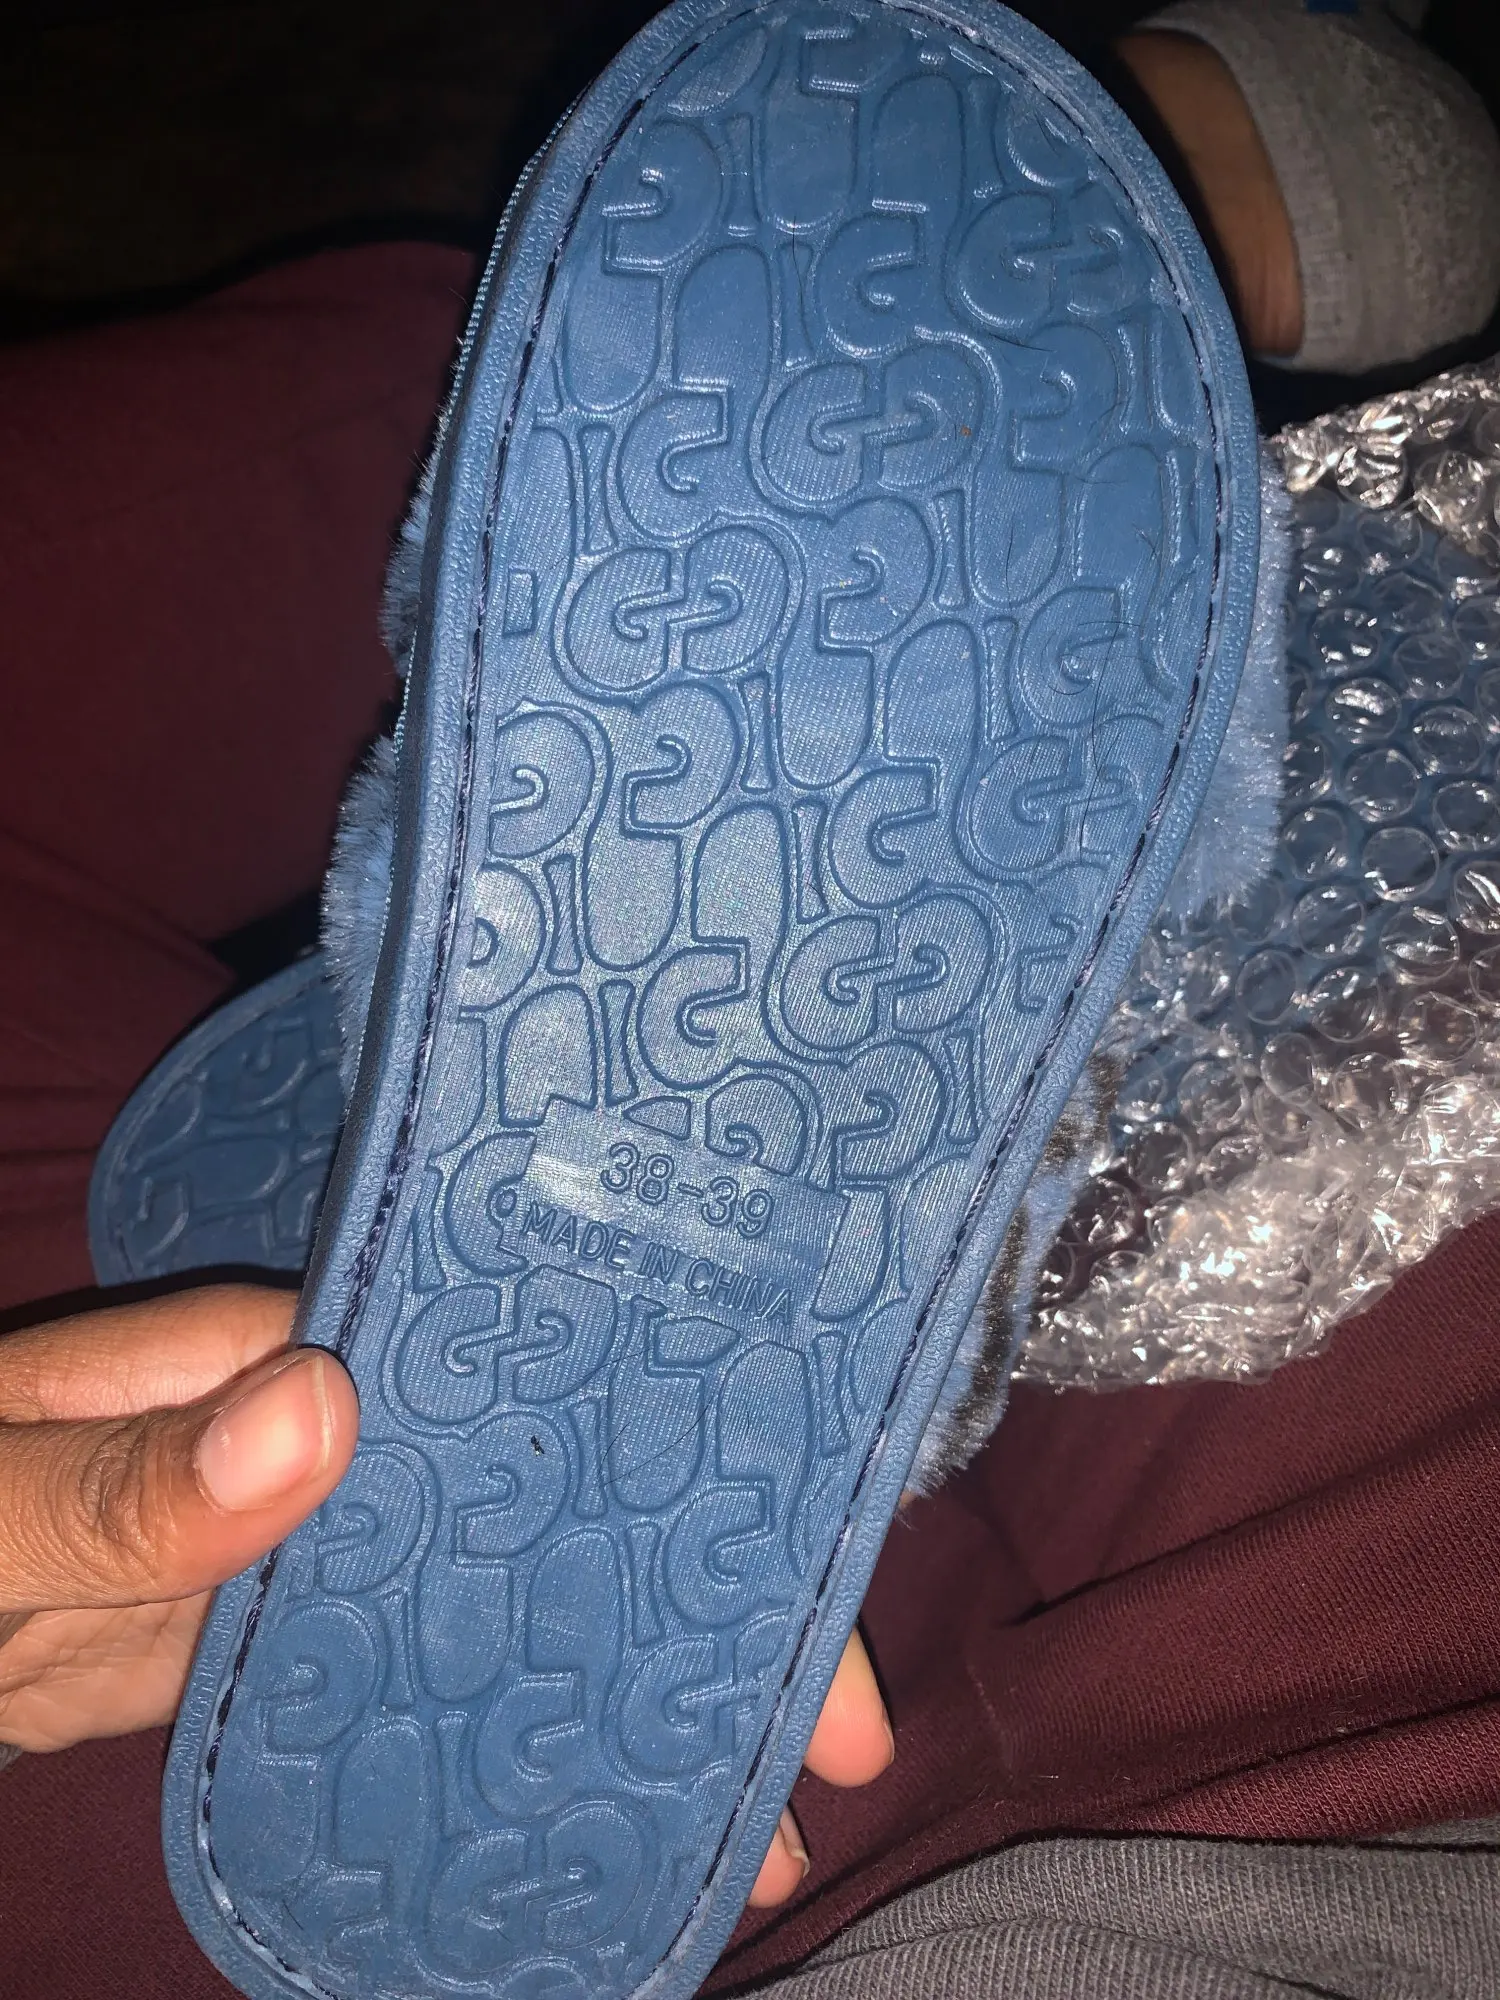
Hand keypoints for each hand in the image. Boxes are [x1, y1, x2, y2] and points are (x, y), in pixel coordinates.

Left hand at [0, 1282, 891, 1907]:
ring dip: (617, 1682)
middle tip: (830, 1742)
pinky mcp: (250, 1639)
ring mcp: (281, 1544)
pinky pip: (401, 1678)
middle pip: (532, 1497)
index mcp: (255, 1354)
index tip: (794, 1554)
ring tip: (756, 1805)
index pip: (503, 1385)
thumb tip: (325, 1414)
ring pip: (488, 1596)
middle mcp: (301, 1432)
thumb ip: (120, 1482)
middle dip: (684, 1598)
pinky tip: (586, 1803)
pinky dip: (503, 1734)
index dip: (659, 1461)